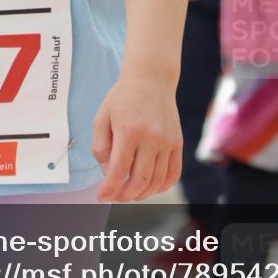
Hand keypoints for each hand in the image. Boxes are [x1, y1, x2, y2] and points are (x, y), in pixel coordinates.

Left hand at [92, 74, 182, 202]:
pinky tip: (150, 188)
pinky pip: (174, 173)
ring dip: (142, 194)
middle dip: (125, 195)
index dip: (109, 189)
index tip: (101, 197)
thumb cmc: (122, 98)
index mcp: (129, 131)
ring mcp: (167, 141)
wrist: (151, 79)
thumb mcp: (101, 117)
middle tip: (115, 197)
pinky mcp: (177, 142)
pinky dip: (162, 186)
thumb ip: (100, 147)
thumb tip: (107, 172)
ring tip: (130, 193)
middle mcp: (151, 138)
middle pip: (140, 181)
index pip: (119, 171)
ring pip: (157, 181)